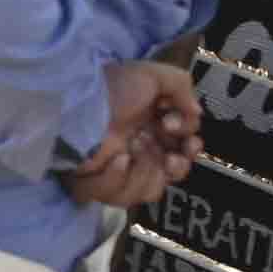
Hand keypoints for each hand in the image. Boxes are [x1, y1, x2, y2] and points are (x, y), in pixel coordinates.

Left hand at [67, 58, 205, 210]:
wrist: (76, 103)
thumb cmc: (114, 88)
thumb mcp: (153, 75)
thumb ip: (181, 87)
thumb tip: (196, 113)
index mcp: (153, 129)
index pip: (183, 151)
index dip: (190, 147)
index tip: (182, 133)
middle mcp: (139, 152)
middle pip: (171, 177)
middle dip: (178, 167)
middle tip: (171, 157)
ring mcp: (118, 171)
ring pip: (149, 192)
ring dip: (147, 170)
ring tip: (134, 148)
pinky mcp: (97, 184)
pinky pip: (117, 196)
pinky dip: (118, 179)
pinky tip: (117, 159)